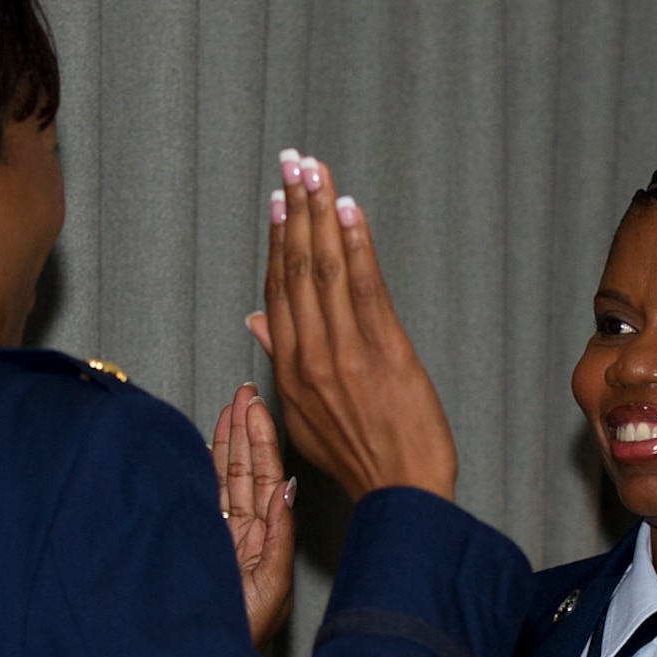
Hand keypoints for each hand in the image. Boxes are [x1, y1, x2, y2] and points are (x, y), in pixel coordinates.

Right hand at [212, 383, 295, 648]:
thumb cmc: (244, 634)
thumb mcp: (271, 584)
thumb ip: (278, 535)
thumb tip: (286, 487)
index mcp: (267, 540)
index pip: (266, 477)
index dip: (262, 441)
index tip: (257, 407)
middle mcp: (245, 533)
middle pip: (245, 471)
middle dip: (245, 431)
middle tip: (244, 393)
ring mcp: (220, 537)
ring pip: (224, 480)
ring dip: (226, 443)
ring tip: (229, 408)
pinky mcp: (199, 543)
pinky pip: (203, 499)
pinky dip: (203, 471)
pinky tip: (206, 446)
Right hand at [247, 151, 457, 502]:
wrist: (402, 493)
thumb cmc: (358, 458)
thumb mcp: (304, 416)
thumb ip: (281, 361)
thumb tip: (255, 319)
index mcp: (289, 371)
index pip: (277, 291)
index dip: (276, 242)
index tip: (277, 201)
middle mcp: (311, 356)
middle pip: (297, 269)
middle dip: (295, 210)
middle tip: (292, 163)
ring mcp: (347, 352)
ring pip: (326, 269)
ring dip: (321, 213)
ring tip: (315, 170)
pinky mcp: (385, 352)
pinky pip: (366, 288)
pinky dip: (357, 245)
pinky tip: (349, 210)